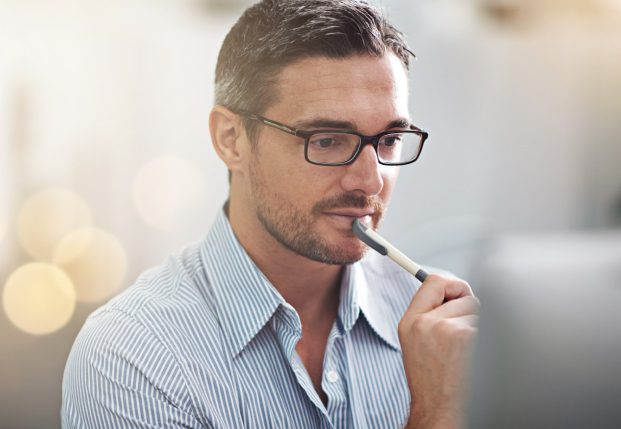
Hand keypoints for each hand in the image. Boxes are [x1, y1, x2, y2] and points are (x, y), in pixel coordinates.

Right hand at [398, 274, 478, 428]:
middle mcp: (426, 322)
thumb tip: (453, 290)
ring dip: (477, 325)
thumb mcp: (416, 341)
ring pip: (477, 310)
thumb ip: (429, 313)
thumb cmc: (432, 378)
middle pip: (462, 293)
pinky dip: (485, 338)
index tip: (457, 292)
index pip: (433, 281)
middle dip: (468, 309)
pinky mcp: (467, 338)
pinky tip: (474, 355)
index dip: (450, 284)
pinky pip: (486, 325)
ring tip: (466, 348)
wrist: (439, 408)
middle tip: (463, 331)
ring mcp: (447, 329)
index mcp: (411, 321)